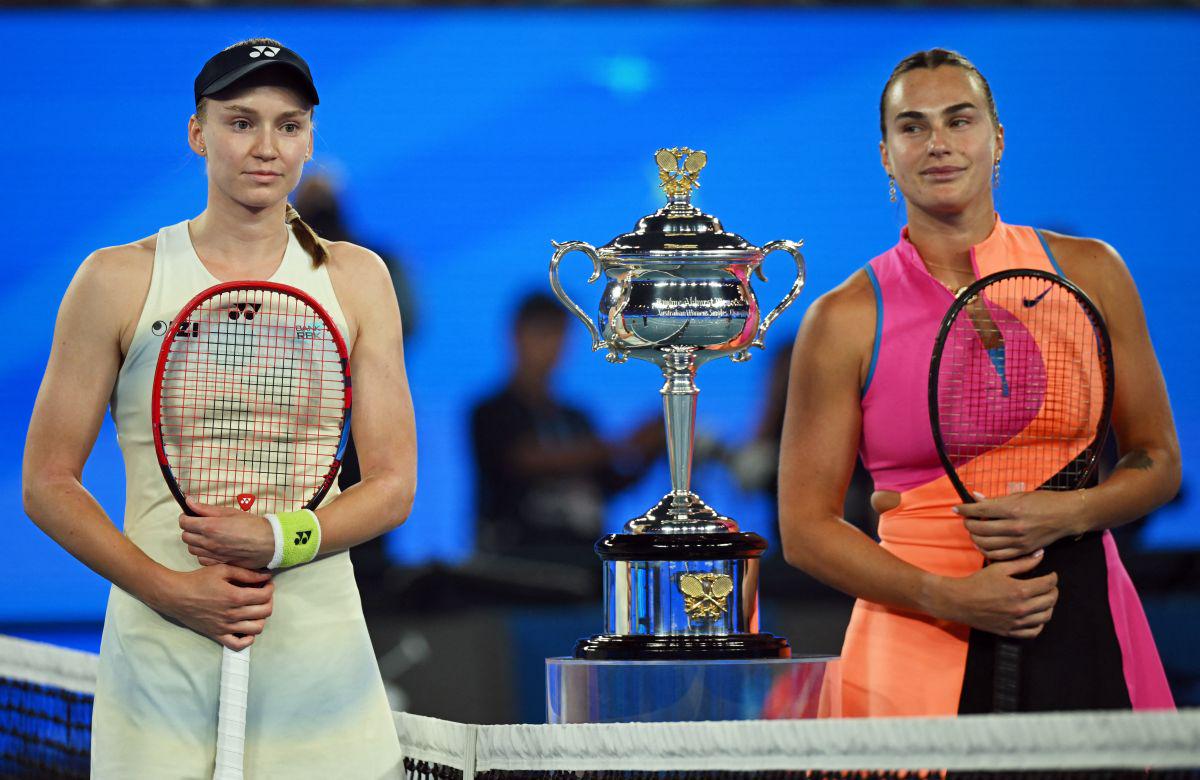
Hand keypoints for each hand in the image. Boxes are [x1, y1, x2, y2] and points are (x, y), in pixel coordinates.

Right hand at [158, 565, 273, 650]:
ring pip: (256, 629)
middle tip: (262, 594)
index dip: (270, 588)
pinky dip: (248, 638)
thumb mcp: (222, 570)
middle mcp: (232, 614)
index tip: (266, 583)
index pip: (265, 596)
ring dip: (261, 618)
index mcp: (235, 597)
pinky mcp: (217, 635)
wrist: (175, 596)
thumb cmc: (198, 580)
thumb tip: (267, 575)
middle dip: (268, 601)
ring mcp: (225, 627)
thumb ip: (246, 573)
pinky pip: (238, 645)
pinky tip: (246, 627)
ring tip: (255, 609)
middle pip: (264, 612)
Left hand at [179, 501, 274, 569]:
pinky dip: (203, 554)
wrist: (269, 543)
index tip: (191, 515)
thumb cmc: (252, 525)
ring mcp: (213, 554)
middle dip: (189, 529)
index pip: (184, 522)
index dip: (186, 517)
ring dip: (195, 542)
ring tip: (206, 536)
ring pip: (191, 549)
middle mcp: (208, 542)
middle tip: (200, 525)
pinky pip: (201, 559)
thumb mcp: (230, 512)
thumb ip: (206, 508)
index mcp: (210, 526)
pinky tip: (212, 548)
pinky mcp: (218, 563)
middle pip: (185, 536)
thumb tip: (189, 502)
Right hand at [935, 552, 1058, 638]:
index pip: (1048, 584)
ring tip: (1044, 600)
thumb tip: (1041, 555)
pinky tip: (1035, 615)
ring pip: (1046, 616)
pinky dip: (1039, 623)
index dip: (1053, 578)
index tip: (1051, 575)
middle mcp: (1022, 608)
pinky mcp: (1011, 631)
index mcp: (1020, 590)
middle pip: (1050, 600)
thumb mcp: (999, 568)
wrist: (960, 601)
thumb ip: (1023, 562)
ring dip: (1049, 606)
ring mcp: (1017, 622)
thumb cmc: (978, 583)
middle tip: (1049, 586)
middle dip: (1053, 591)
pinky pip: (1034, 631)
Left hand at [955, 490, 1085, 561]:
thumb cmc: (1044, 501)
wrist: (1067, 515)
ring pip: (986, 544)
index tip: (956, 509)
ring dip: (975, 538)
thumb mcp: (1019, 495)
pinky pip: (999, 555)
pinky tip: (983, 544)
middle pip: (980, 529)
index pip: (980, 510)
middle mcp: (1014, 526)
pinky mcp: (1024, 550)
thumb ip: (996, 500)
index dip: (964, 509)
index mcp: (1012, 509)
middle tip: (966, 520)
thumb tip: (975, 497)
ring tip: (973, 532)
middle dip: (968, 524)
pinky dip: (986, 550)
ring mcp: (1020, 541)